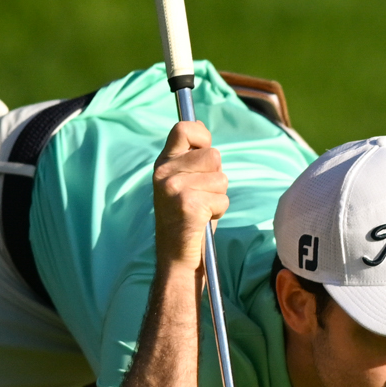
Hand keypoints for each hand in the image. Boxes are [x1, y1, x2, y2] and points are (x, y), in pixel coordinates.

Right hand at [150, 121, 228, 271]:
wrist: (176, 258)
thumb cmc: (188, 219)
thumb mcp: (185, 182)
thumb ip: (193, 159)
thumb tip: (201, 128)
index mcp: (163, 164)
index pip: (183, 128)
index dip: (201, 136)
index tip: (203, 150)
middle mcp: (164, 173)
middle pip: (214, 155)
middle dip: (216, 177)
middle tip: (201, 196)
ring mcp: (174, 188)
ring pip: (221, 178)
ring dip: (219, 195)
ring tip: (202, 209)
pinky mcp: (188, 204)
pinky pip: (223, 198)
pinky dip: (219, 211)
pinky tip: (202, 220)